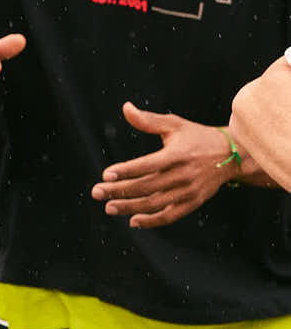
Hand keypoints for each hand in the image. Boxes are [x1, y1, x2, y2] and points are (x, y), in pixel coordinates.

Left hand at [92, 103, 236, 227]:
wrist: (232, 155)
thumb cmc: (198, 137)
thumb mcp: (175, 125)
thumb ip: (148, 120)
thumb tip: (125, 107)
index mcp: (177, 155)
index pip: (147, 165)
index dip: (126, 170)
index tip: (106, 174)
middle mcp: (183, 175)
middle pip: (147, 186)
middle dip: (119, 191)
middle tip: (96, 192)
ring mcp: (189, 191)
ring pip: (155, 203)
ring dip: (130, 207)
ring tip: (109, 207)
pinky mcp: (193, 202)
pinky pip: (170, 216)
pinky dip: (152, 221)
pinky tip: (134, 220)